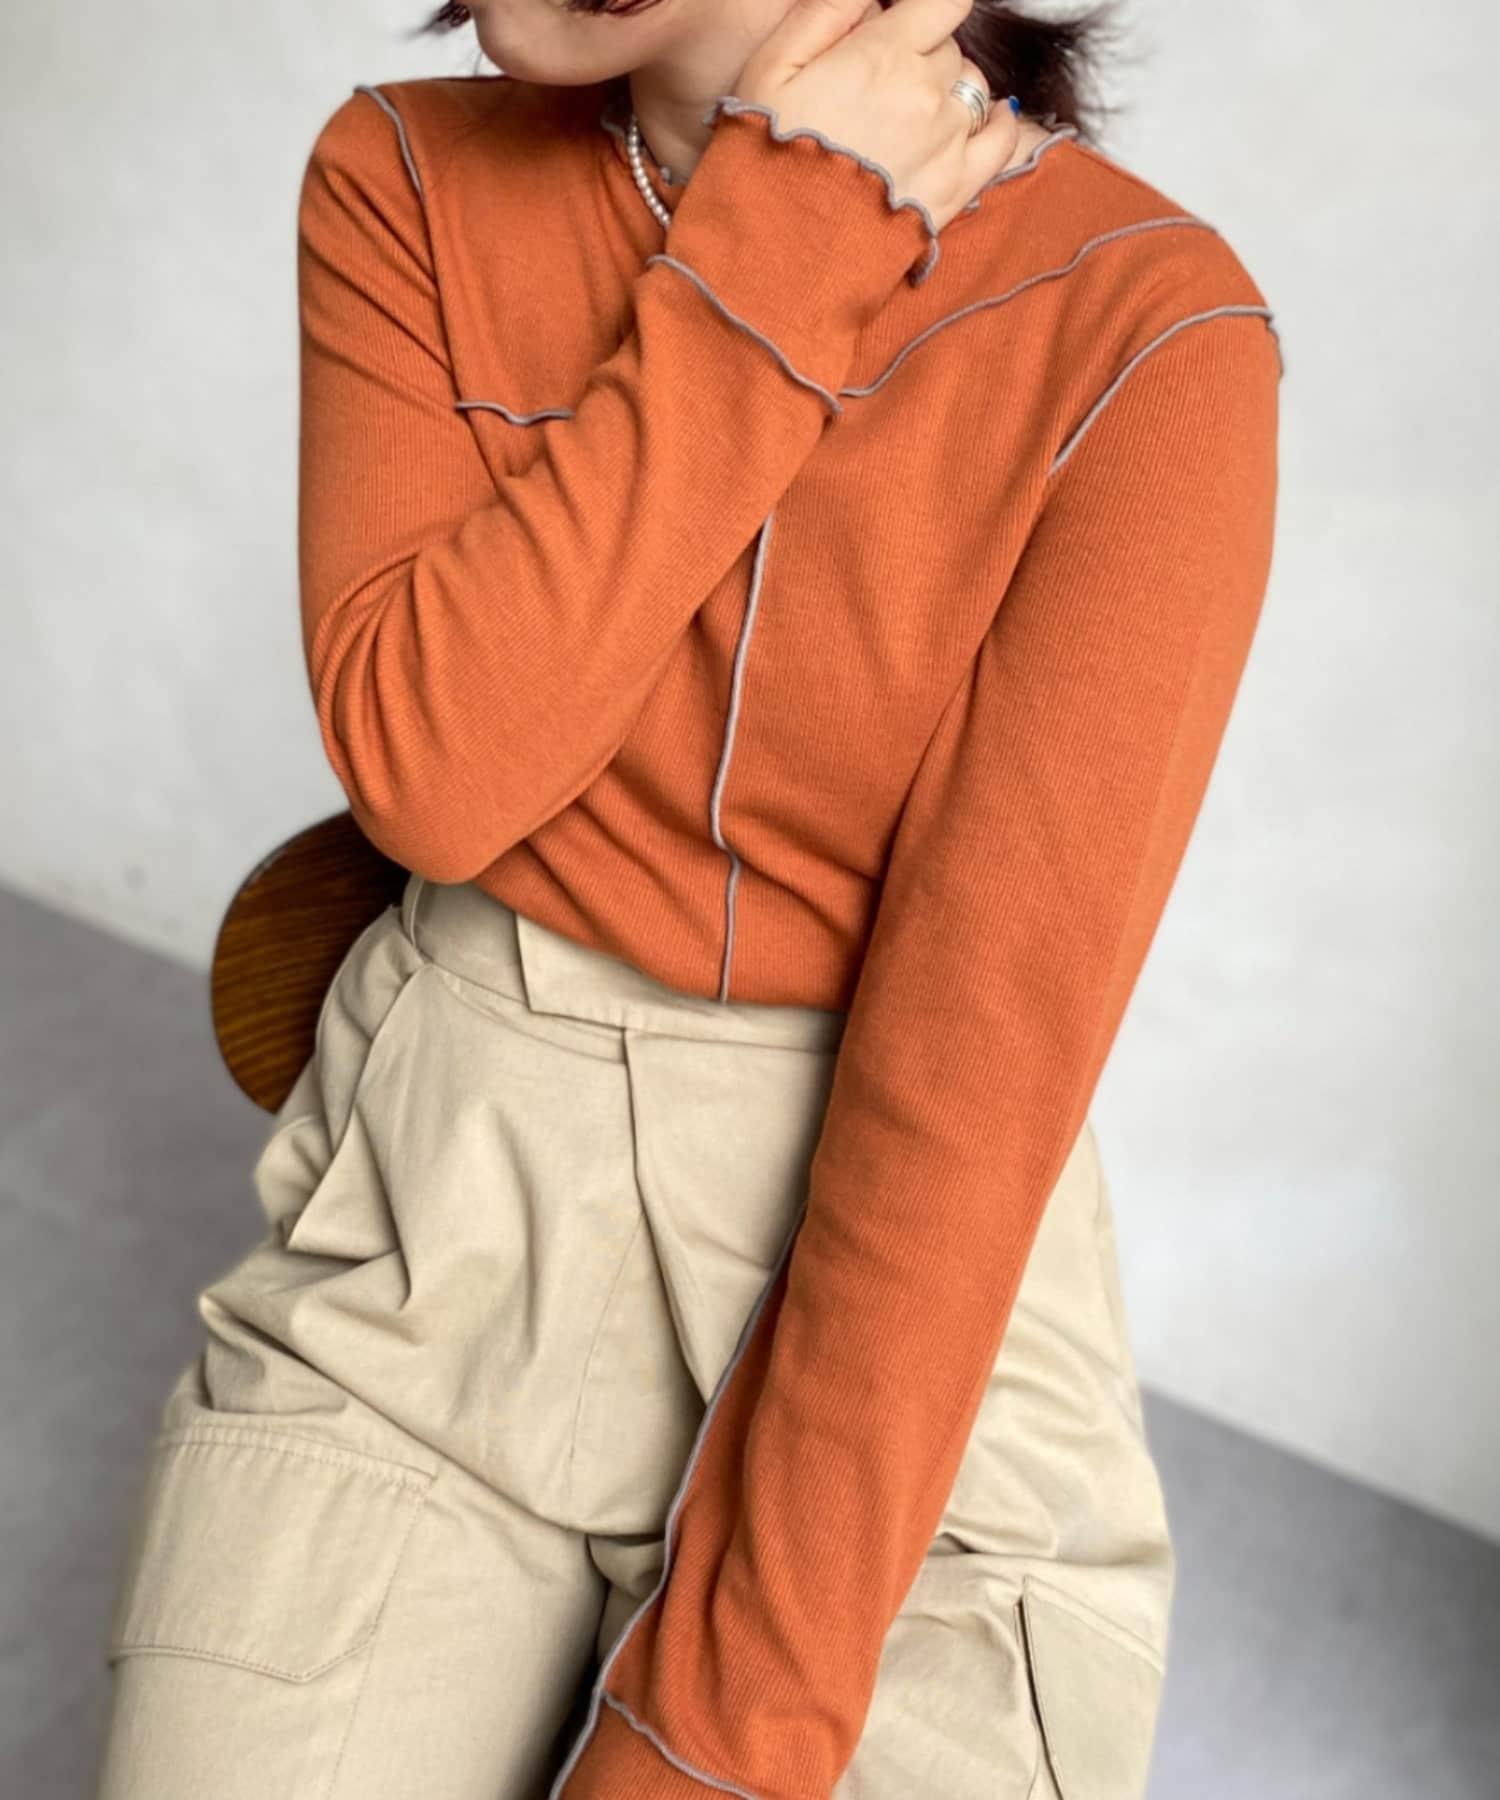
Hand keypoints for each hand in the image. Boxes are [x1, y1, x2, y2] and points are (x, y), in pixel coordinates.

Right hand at [735, 0, 1020, 232]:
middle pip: (950, 51)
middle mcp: (927, 93)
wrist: (780, 255)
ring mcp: (948, 143)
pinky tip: (980, 122)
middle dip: (923, 57)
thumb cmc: (765, 160)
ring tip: (912, 117)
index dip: (926, 10)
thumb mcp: (772, 67)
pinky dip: (996, 124)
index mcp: (885, 54)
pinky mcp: (957, 190)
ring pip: (973, 91)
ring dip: (950, 94)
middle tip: (884, 88)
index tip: (904, 26)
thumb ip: (826, 13)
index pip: (944, 1)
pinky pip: (1001, 141)